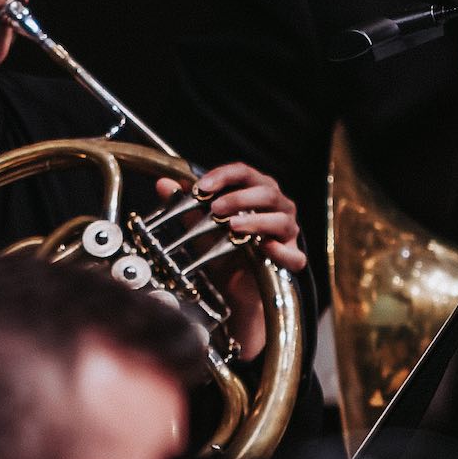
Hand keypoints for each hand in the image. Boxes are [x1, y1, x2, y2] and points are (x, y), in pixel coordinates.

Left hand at [159, 159, 305, 271]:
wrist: (233, 285)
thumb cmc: (222, 247)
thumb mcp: (198, 224)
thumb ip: (184, 204)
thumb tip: (163, 184)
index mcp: (256, 191)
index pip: (245, 173)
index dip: (224, 176)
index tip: (202, 187)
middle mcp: (277, 207)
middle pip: (266, 192)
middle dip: (239, 198)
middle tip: (215, 209)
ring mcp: (287, 232)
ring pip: (281, 220)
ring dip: (256, 220)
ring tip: (233, 226)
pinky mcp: (291, 258)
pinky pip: (294, 255)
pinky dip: (281, 251)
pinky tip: (264, 248)